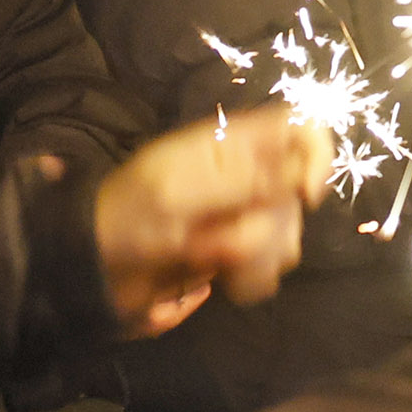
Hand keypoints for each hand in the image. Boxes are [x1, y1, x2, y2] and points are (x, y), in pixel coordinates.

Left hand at [91, 106, 327, 333]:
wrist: (95, 265)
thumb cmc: (128, 217)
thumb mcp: (177, 192)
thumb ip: (240, 181)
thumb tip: (302, 175)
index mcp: (230, 145)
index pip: (300, 127)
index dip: (316, 156)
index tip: (304, 197)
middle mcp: (246, 174)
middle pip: (300, 190)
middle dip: (278, 223)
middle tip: (238, 245)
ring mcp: (244, 213)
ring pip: (290, 231)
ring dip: (263, 257)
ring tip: (222, 268)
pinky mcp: (240, 251)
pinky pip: (273, 263)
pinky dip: (254, 278)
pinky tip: (228, 283)